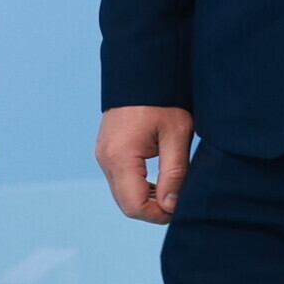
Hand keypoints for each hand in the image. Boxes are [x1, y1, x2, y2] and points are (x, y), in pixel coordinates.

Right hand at [96, 105, 195, 223]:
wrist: (143, 69)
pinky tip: (161, 179)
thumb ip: (174, 173)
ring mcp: (103, 155)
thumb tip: (171, 206)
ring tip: (174, 189)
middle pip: (126, 203)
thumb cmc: (164, 99)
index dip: (159, 214)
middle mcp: (105, 159)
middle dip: (154, 208)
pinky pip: (121, 179)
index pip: (134, 206)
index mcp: (120, 157)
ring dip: (147, 198)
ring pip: (123, 193)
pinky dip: (139, 186)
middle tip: (181, 200)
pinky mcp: (107, 150)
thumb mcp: (177, 134)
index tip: (181, 208)